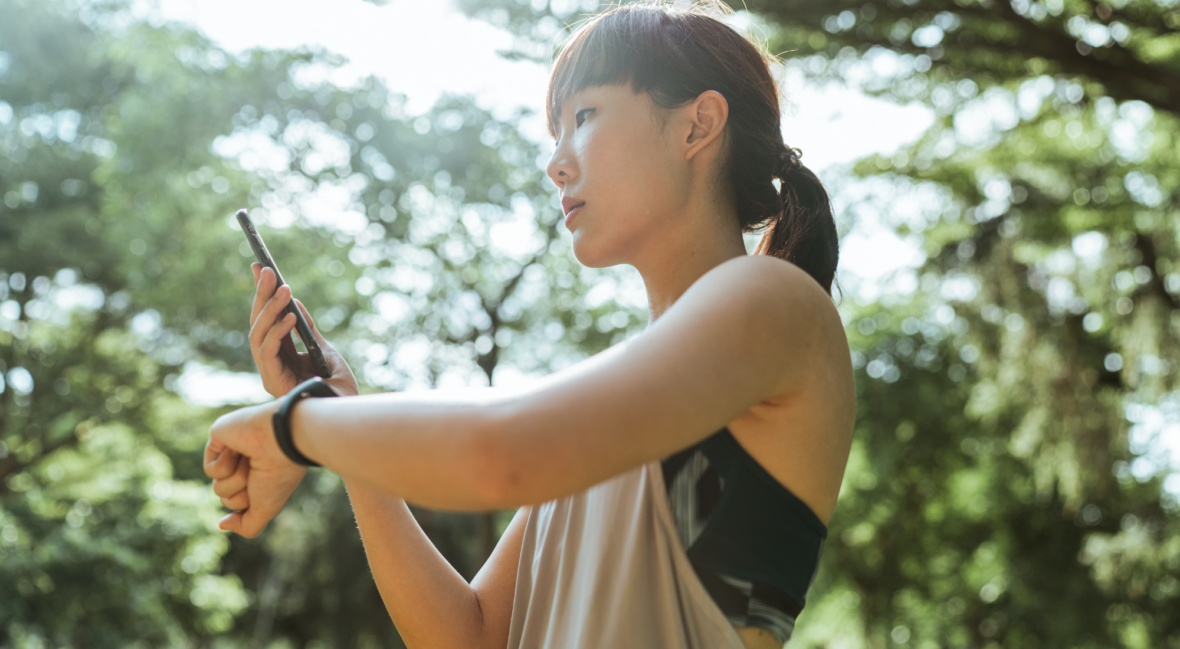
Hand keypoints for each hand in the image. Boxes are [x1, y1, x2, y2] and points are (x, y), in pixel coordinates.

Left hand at [204, 400, 304, 536]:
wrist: (282, 440)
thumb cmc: (278, 474)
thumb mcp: (266, 508)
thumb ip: (247, 525)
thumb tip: (222, 524)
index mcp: (261, 477)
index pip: (240, 503)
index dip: (249, 503)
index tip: (268, 489)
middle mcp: (247, 465)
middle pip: (227, 498)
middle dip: (242, 493)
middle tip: (259, 474)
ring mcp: (233, 451)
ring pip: (218, 486)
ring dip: (236, 479)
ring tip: (250, 459)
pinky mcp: (219, 437)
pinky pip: (210, 469)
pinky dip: (225, 465)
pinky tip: (239, 449)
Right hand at [249, 262, 358, 397]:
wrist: (349, 413)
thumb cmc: (338, 387)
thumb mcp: (323, 349)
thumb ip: (306, 328)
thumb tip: (294, 300)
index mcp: (280, 355)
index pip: (265, 319)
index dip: (260, 294)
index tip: (259, 267)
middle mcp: (270, 364)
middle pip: (257, 324)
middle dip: (261, 295)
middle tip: (267, 270)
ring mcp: (269, 374)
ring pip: (257, 336)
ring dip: (270, 310)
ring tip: (284, 289)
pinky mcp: (273, 383)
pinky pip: (267, 352)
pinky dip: (277, 332)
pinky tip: (291, 317)